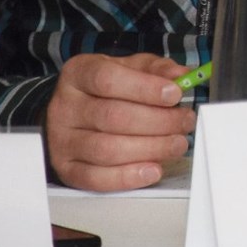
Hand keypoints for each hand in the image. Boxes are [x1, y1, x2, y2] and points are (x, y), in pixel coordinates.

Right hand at [44, 53, 194, 191]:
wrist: (75, 111)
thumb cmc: (108, 88)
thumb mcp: (131, 68)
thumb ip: (157, 69)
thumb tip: (182, 76)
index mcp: (79, 74)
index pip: (108, 79)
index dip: (145, 88)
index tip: (175, 94)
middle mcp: (65, 107)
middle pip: (113, 117)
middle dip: (158, 121)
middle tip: (185, 121)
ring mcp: (61, 140)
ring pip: (107, 149)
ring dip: (151, 149)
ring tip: (177, 144)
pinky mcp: (66, 168)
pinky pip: (96, 178)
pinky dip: (128, 177)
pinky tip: (153, 169)